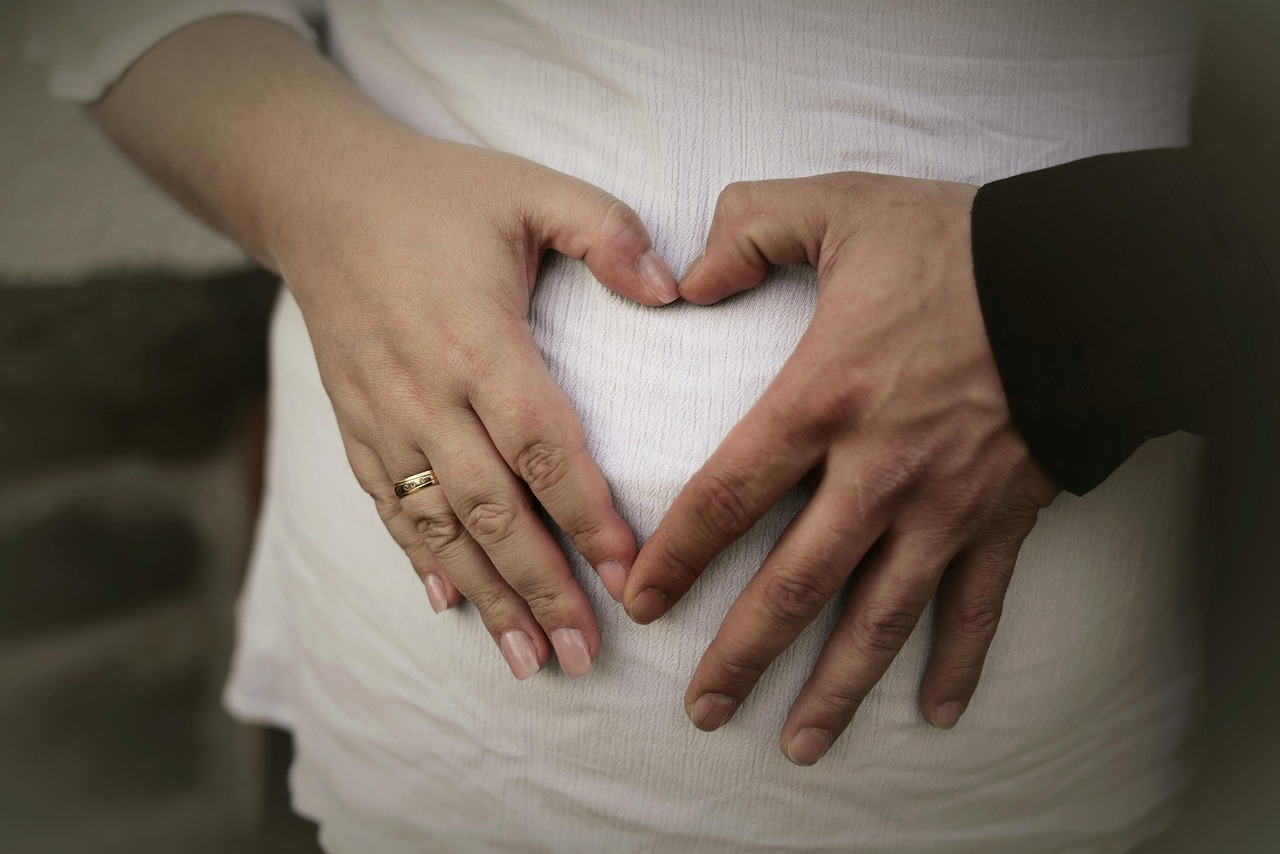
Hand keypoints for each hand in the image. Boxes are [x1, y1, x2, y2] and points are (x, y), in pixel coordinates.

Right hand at [273, 132, 678, 679]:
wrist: (317, 196)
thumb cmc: (438, 193)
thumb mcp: (532, 188)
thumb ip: (607, 233)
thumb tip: (673, 290)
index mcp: (479, 340)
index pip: (544, 447)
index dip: (589, 518)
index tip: (632, 579)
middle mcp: (427, 393)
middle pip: (493, 510)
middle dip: (543, 587)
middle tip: (584, 654)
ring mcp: (383, 416)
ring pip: (439, 526)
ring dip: (487, 597)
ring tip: (529, 659)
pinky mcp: (354, 425)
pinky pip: (388, 508)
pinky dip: (420, 561)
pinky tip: (450, 608)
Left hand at [623, 173, 1060, 762]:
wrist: (1086, 276)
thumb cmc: (957, 243)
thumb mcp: (839, 207)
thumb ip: (748, 229)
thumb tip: (684, 278)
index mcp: (823, 399)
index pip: (728, 495)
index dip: (678, 555)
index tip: (643, 601)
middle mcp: (878, 471)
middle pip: (795, 583)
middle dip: (743, 653)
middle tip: (702, 710)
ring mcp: (945, 505)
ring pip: (880, 616)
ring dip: (835, 685)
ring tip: (796, 743)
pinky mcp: (1003, 518)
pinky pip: (978, 604)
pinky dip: (957, 661)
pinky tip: (934, 712)